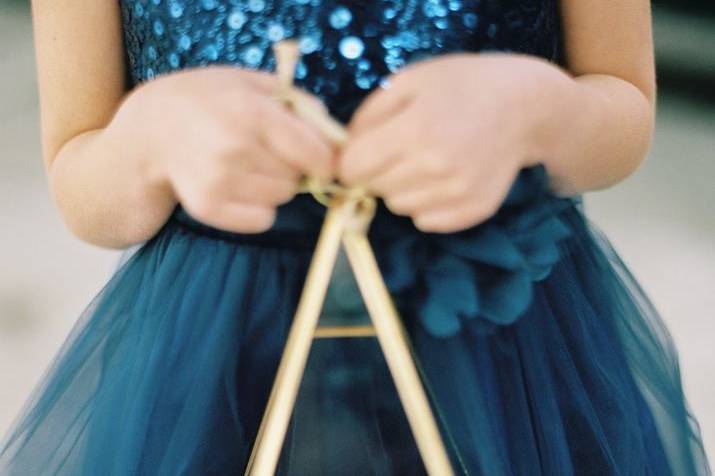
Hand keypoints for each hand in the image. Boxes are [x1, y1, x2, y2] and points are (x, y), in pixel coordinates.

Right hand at [110, 66, 334, 232]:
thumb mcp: (251, 82)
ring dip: (273, 187)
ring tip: (245, 166)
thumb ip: (297, 102)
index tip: (322, 159)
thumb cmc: (208, 100)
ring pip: (281, 199)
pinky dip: (257, 209)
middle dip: (291, 168)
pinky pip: (261, 220)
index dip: (326, 160)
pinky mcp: (207, 207)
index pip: (316, 154)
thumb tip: (336, 138)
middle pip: (297, 178)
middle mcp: (235, 147)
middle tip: (266, 153)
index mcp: (251, 111)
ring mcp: (218, 180)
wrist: (149, 129)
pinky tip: (236, 187)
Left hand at [338, 53, 544, 232]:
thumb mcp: (409, 81)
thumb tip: (342, 154)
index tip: (364, 151)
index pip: (353, 168)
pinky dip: (425, 205)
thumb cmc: (462, 85)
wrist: (524, 106)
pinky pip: (425, 221)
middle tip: (402, 149)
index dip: (351, 160)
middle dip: (378, 171)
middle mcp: (435, 167)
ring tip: (426, 161)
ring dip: (402, 188)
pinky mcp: (473, 211)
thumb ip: (369, 116)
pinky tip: (442, 179)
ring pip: (398, 207)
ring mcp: (456, 193)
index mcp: (414, 131)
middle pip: (374, 189)